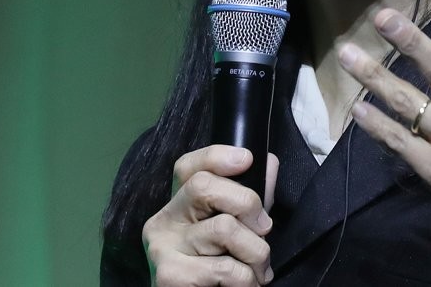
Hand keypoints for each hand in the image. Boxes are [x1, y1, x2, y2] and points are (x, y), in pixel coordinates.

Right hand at [141, 145, 278, 285]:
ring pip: (223, 228)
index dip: (217, 156)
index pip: (187, 166)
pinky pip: (225, 268)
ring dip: (256, 252)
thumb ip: (250, 198)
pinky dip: (247, 279)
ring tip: (258, 270)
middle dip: (247, 203)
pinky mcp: (169, 276)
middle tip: (264, 229)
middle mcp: (163, 220)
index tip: (246, 160)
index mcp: (178, 204)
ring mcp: (161, 248)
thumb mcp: (237, 228)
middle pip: (203, 186)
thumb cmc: (219, 271)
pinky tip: (245, 286)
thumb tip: (269, 163)